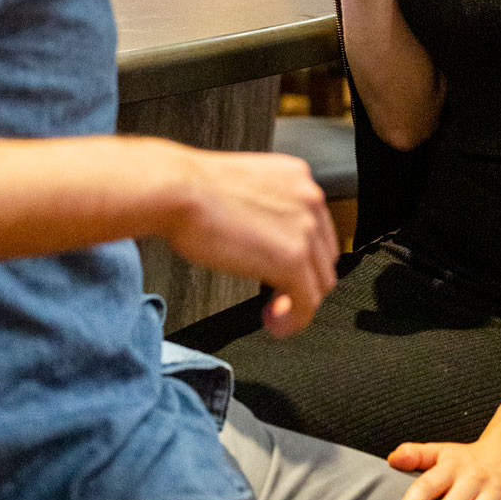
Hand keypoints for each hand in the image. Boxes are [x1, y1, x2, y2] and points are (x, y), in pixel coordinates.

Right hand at [161, 149, 338, 337]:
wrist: (177, 191)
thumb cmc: (192, 190)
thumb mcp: (244, 189)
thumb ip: (266, 209)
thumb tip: (267, 239)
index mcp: (296, 176)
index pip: (317, 226)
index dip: (303, 256)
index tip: (284, 272)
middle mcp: (308, 198)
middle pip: (323, 256)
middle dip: (303, 281)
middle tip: (278, 297)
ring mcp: (304, 228)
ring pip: (320, 282)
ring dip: (299, 304)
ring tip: (275, 314)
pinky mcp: (293, 258)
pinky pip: (307, 303)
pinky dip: (294, 320)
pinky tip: (274, 323)